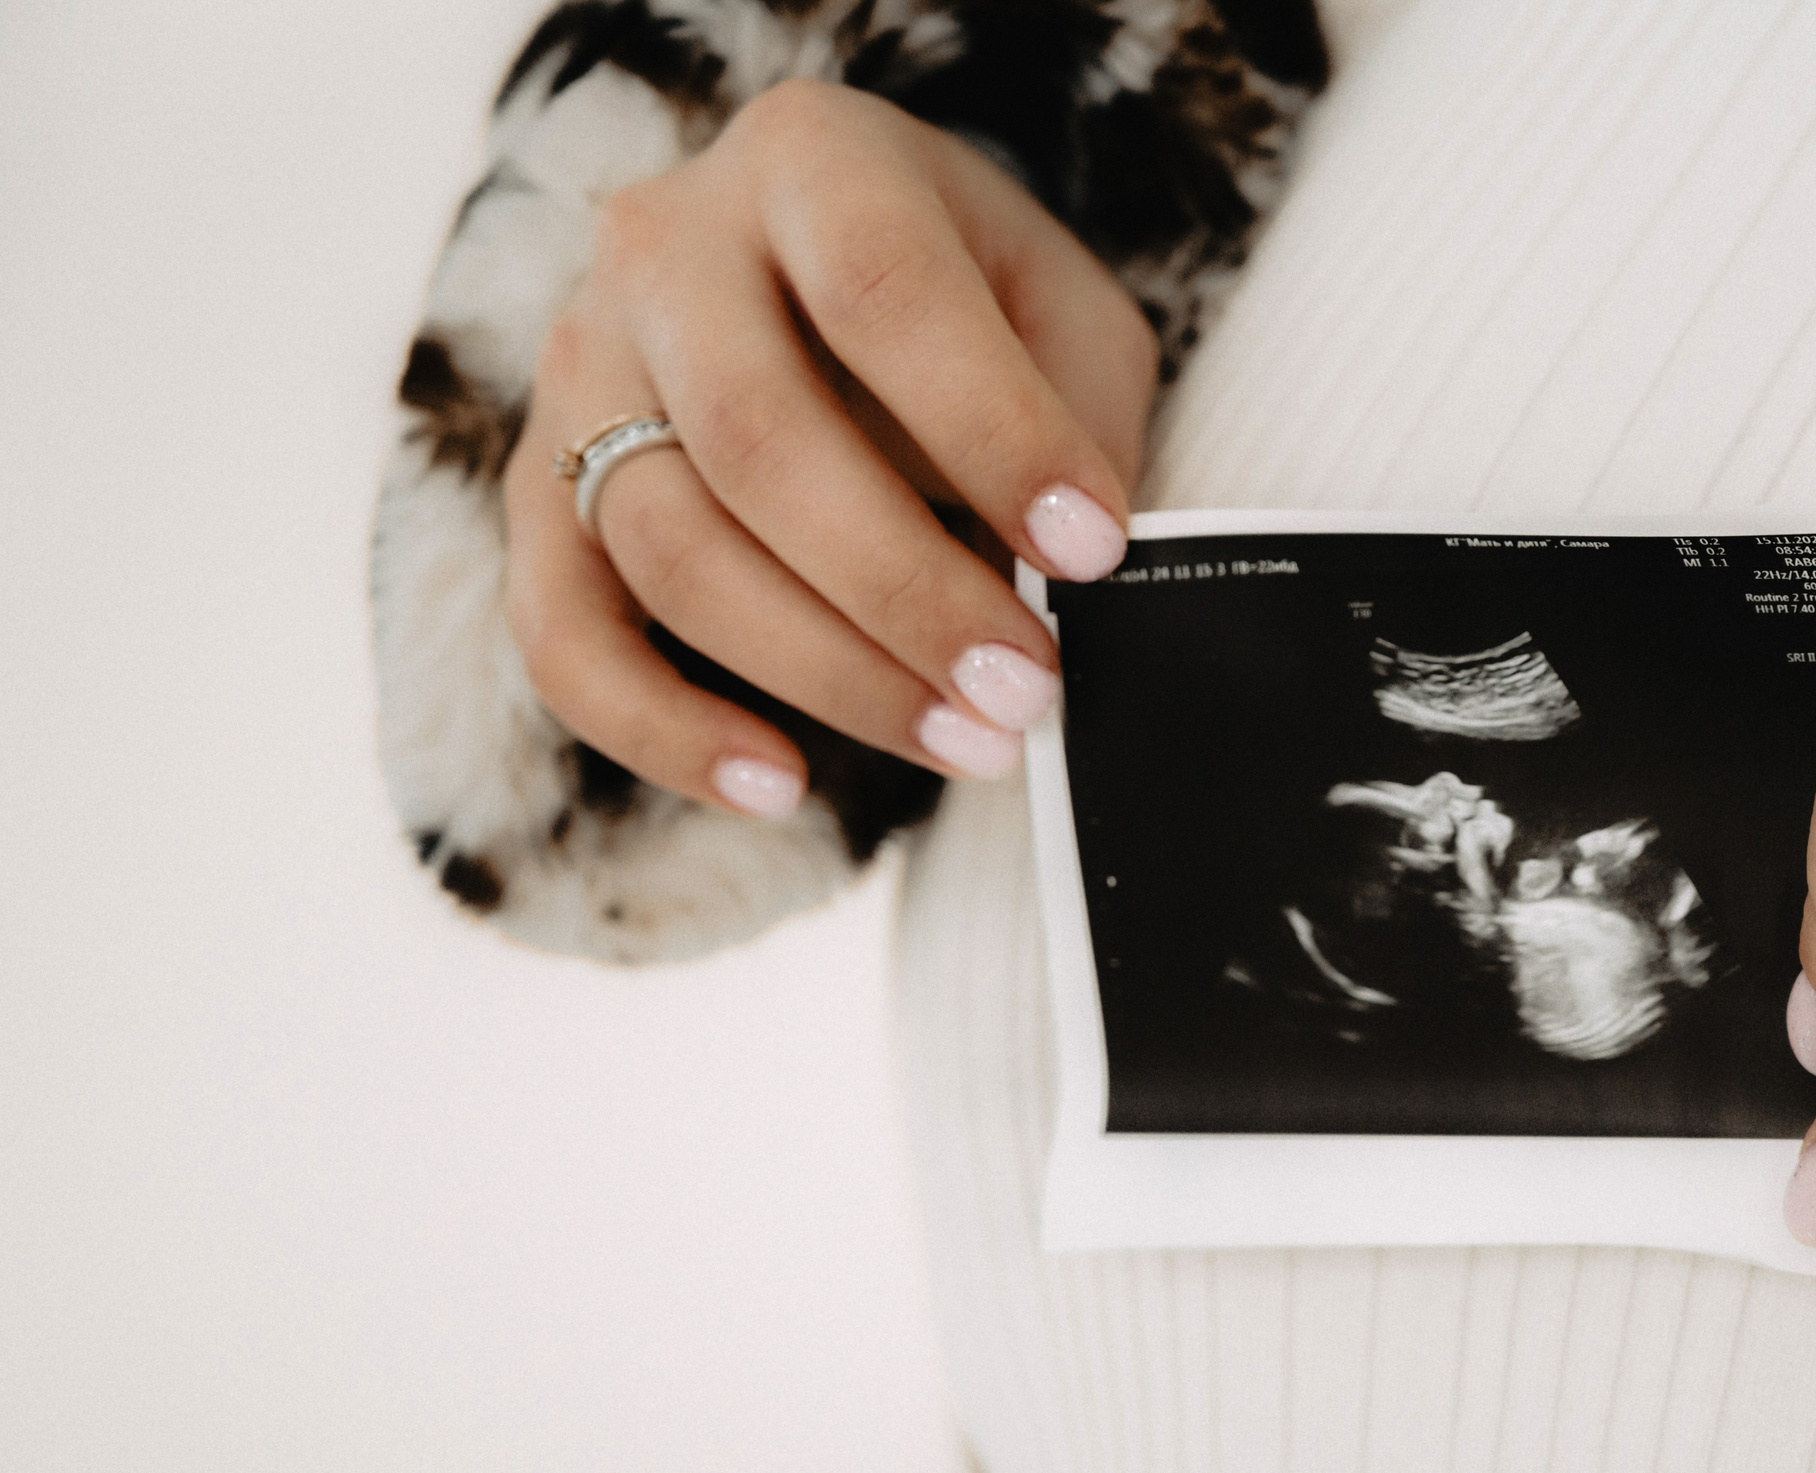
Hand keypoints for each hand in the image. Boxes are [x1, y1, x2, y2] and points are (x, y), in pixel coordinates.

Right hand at [500, 79, 1157, 814]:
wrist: (818, 268)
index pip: (885, 296)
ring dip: (826, 674)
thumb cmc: (963, 297)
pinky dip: (663, 730)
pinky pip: (563, 633)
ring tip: (964, 740)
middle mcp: (664, 250)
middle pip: (758, 440)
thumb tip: (1073, 575)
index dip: (993, 434)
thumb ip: (1078, 417)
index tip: (1093, 551)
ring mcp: (581, 369)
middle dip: (906, 590)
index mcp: (812, 163)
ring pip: (669, 548)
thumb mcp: (1060, 309)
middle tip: (1026, 688)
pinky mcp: (539, 489)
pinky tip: (779, 782)